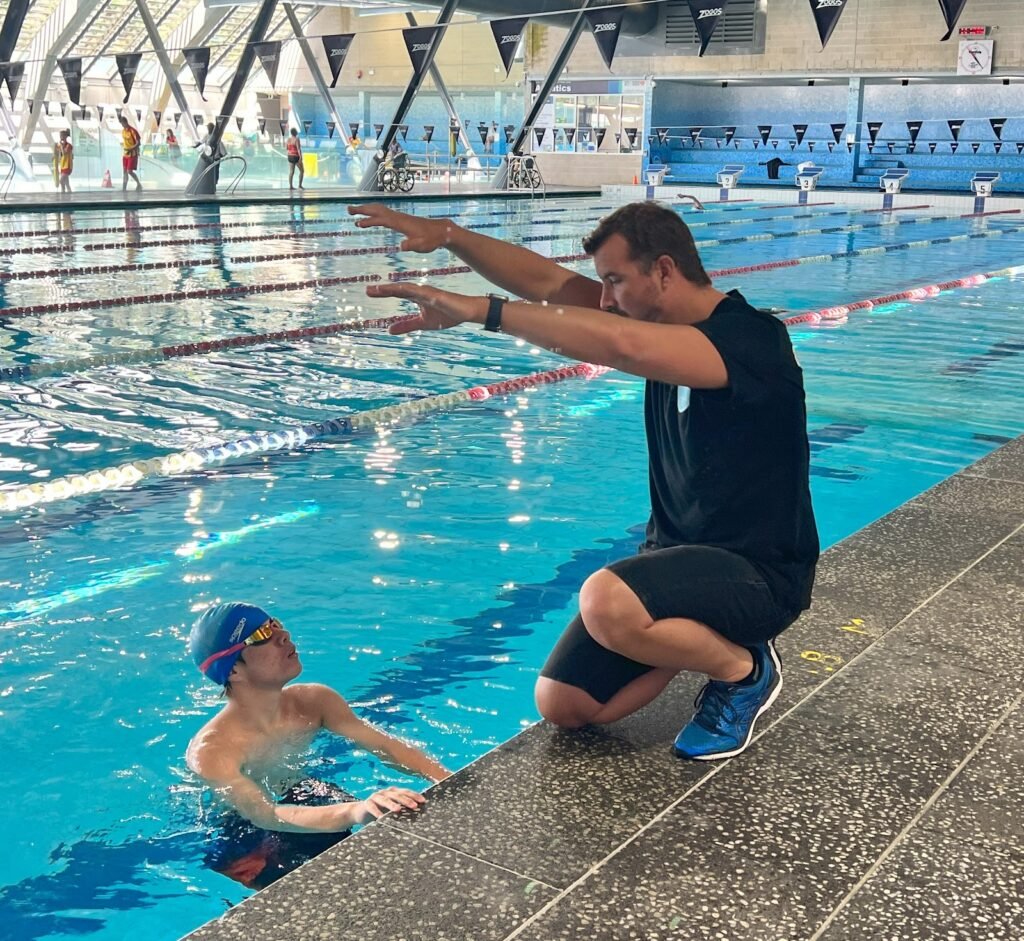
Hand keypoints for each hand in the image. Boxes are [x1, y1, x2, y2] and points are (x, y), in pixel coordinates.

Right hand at [349, 203, 454, 252]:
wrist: (440, 231)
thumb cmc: (431, 240)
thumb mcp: (422, 245)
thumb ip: (412, 245)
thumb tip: (402, 246)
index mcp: (400, 223)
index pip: (382, 219)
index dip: (370, 220)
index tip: (358, 222)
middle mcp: (398, 218)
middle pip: (377, 210)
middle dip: (363, 209)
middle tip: (348, 209)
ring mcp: (399, 218)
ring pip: (380, 210)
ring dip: (366, 210)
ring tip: (353, 213)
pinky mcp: (401, 220)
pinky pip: (384, 214)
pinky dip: (374, 214)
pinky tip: (369, 219)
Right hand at [353, 787, 425, 823]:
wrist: (360, 812)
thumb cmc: (380, 811)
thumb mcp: (391, 810)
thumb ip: (401, 809)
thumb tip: (417, 813)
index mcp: (394, 792)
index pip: (406, 792)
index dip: (415, 795)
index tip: (423, 801)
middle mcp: (386, 792)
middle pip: (397, 795)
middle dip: (406, 800)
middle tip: (414, 806)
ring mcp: (376, 796)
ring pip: (385, 799)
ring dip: (392, 804)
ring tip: (398, 810)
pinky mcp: (367, 803)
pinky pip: (372, 807)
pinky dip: (376, 811)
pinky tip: (380, 818)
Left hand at [367, 283, 484, 334]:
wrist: (466, 312)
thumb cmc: (447, 315)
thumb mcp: (422, 323)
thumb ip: (406, 325)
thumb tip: (389, 330)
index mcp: (416, 297)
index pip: (397, 293)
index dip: (383, 292)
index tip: (369, 292)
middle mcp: (420, 292)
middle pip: (399, 289)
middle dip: (384, 290)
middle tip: (368, 290)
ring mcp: (428, 292)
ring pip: (407, 289)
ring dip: (393, 289)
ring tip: (380, 289)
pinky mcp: (436, 295)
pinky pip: (422, 293)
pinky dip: (412, 291)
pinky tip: (402, 290)